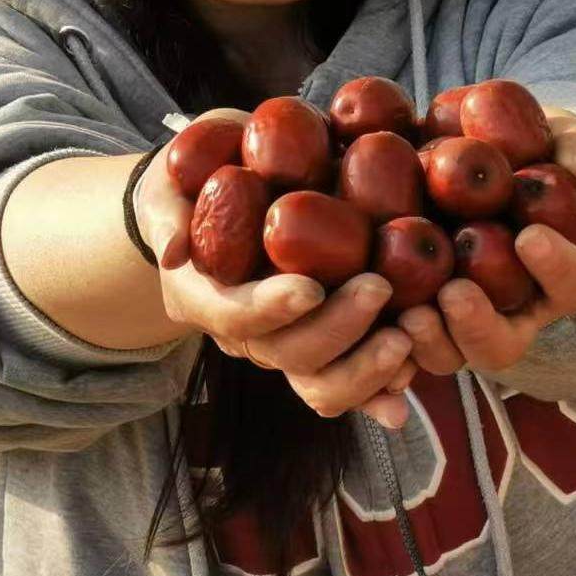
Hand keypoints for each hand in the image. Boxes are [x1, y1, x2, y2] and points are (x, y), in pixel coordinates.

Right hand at [137, 109, 415, 429]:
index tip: (311, 287)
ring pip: (316, 384)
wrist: (207, 207)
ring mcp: (280, 347)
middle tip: (379, 286)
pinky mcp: (317, 351)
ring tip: (405, 338)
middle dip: (335, 327)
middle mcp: (242, 333)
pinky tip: (405, 394)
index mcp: (201, 293)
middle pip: (284, 352)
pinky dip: (376, 392)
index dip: (270, 307)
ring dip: (363, 371)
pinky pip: (343, 387)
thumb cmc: (193, 182)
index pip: (233, 313)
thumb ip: (170, 210)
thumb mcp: (171, 181)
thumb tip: (173, 250)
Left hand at [397, 105, 575, 375]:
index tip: (528, 236)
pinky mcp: (412, 312)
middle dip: (479, 325)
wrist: (465, 159)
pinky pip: (399, 346)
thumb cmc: (522, 152)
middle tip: (455, 292)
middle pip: (503, 344)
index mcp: (555, 273)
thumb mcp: (557, 139)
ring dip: (431, 341)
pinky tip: (369, 315)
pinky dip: (386, 339)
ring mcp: (457, 319)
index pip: (573, 283)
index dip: (556, 267)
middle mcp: (508, 309)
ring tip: (410, 313)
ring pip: (450, 356)